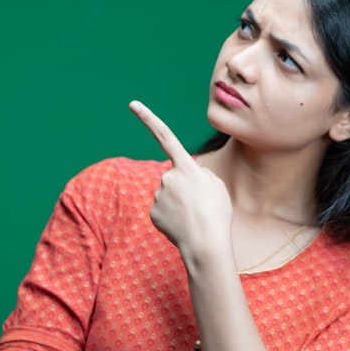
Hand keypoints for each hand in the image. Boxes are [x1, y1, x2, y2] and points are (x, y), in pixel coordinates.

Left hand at [129, 100, 232, 263]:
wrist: (206, 246)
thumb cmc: (217, 214)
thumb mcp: (217, 186)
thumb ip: (200, 174)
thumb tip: (182, 178)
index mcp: (186, 167)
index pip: (165, 136)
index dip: (148, 119)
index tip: (132, 105)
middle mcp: (168, 177)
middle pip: (176, 176)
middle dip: (186, 187)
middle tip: (201, 205)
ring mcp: (158, 195)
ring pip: (169, 193)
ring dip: (181, 202)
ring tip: (194, 216)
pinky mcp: (152, 212)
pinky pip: (163, 208)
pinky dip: (173, 215)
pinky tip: (183, 224)